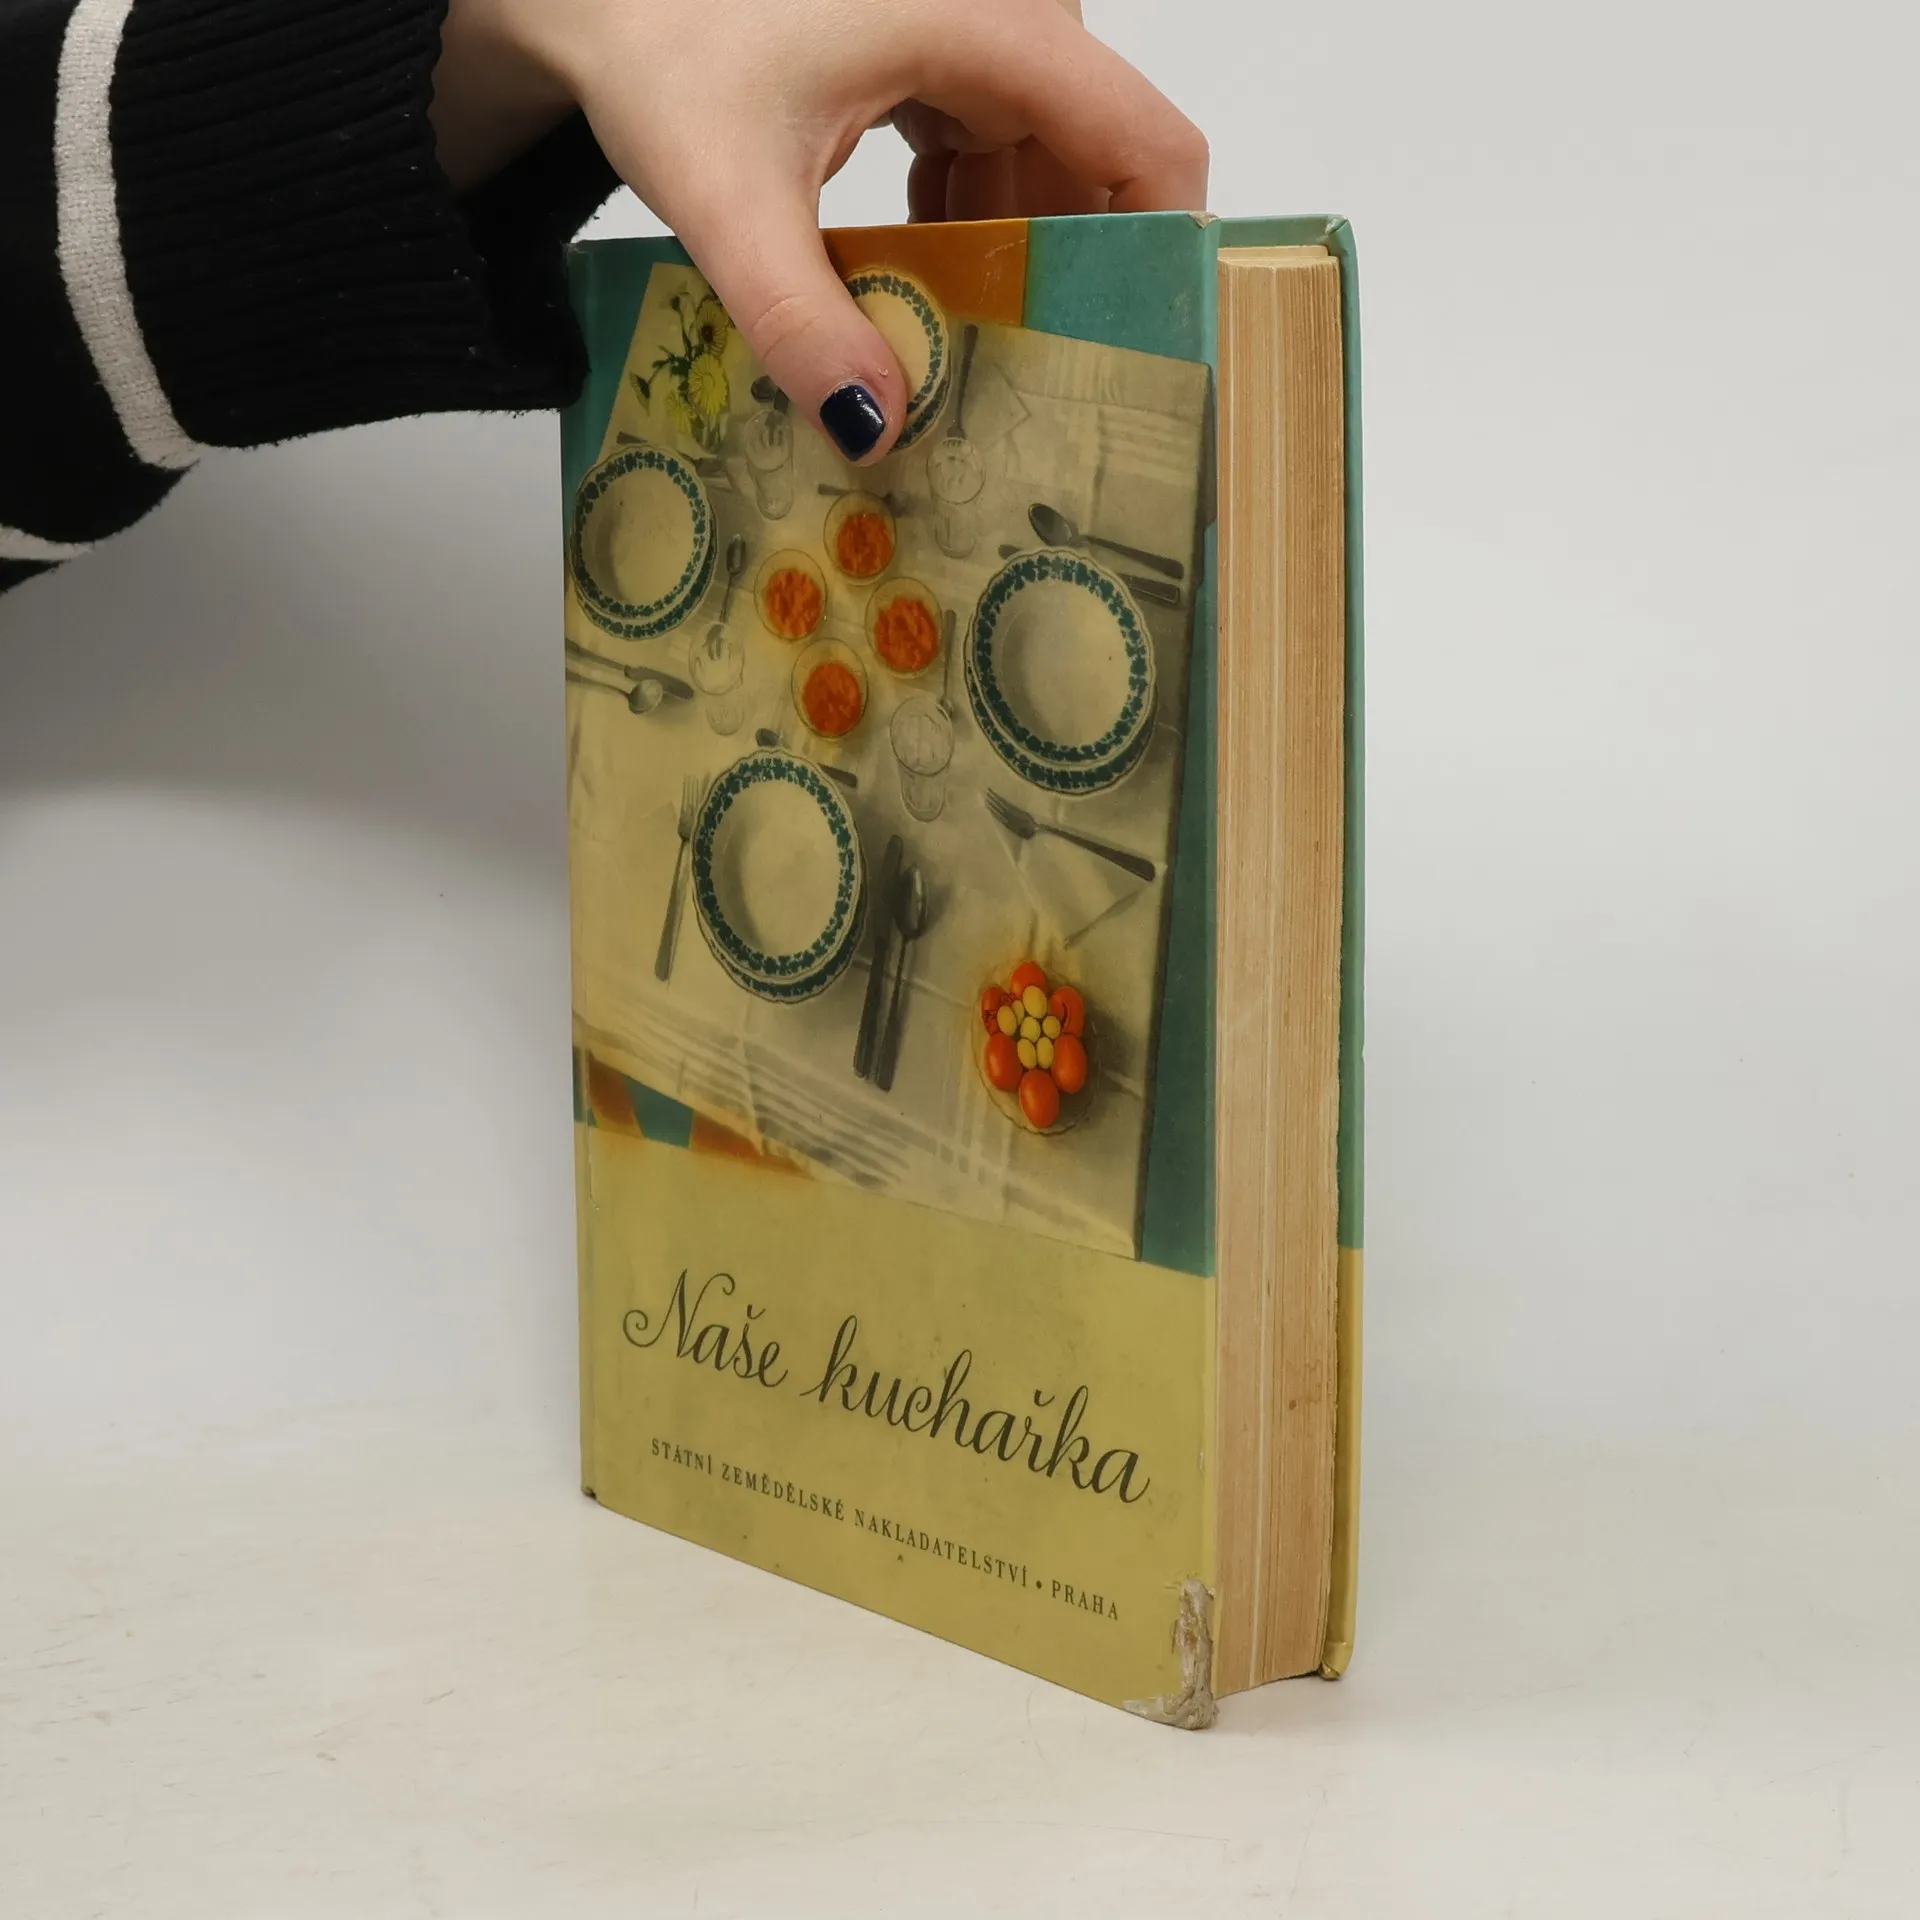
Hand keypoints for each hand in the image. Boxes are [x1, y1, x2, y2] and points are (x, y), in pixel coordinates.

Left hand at [432, 0, 1206, 462]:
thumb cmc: (661, 50)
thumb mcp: (729, 198)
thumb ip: (800, 319)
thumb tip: (875, 432)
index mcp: (987, 24)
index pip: (1144, 142)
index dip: (1162, 248)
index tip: (1139, 355)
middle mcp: (1003, 19)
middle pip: (1095, 169)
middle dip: (1070, 281)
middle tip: (1037, 392)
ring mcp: (975, 35)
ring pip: (1044, 170)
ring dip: (1013, 264)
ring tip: (975, 361)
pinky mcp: (940, 58)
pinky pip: (995, 156)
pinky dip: (969, 228)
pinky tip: (921, 289)